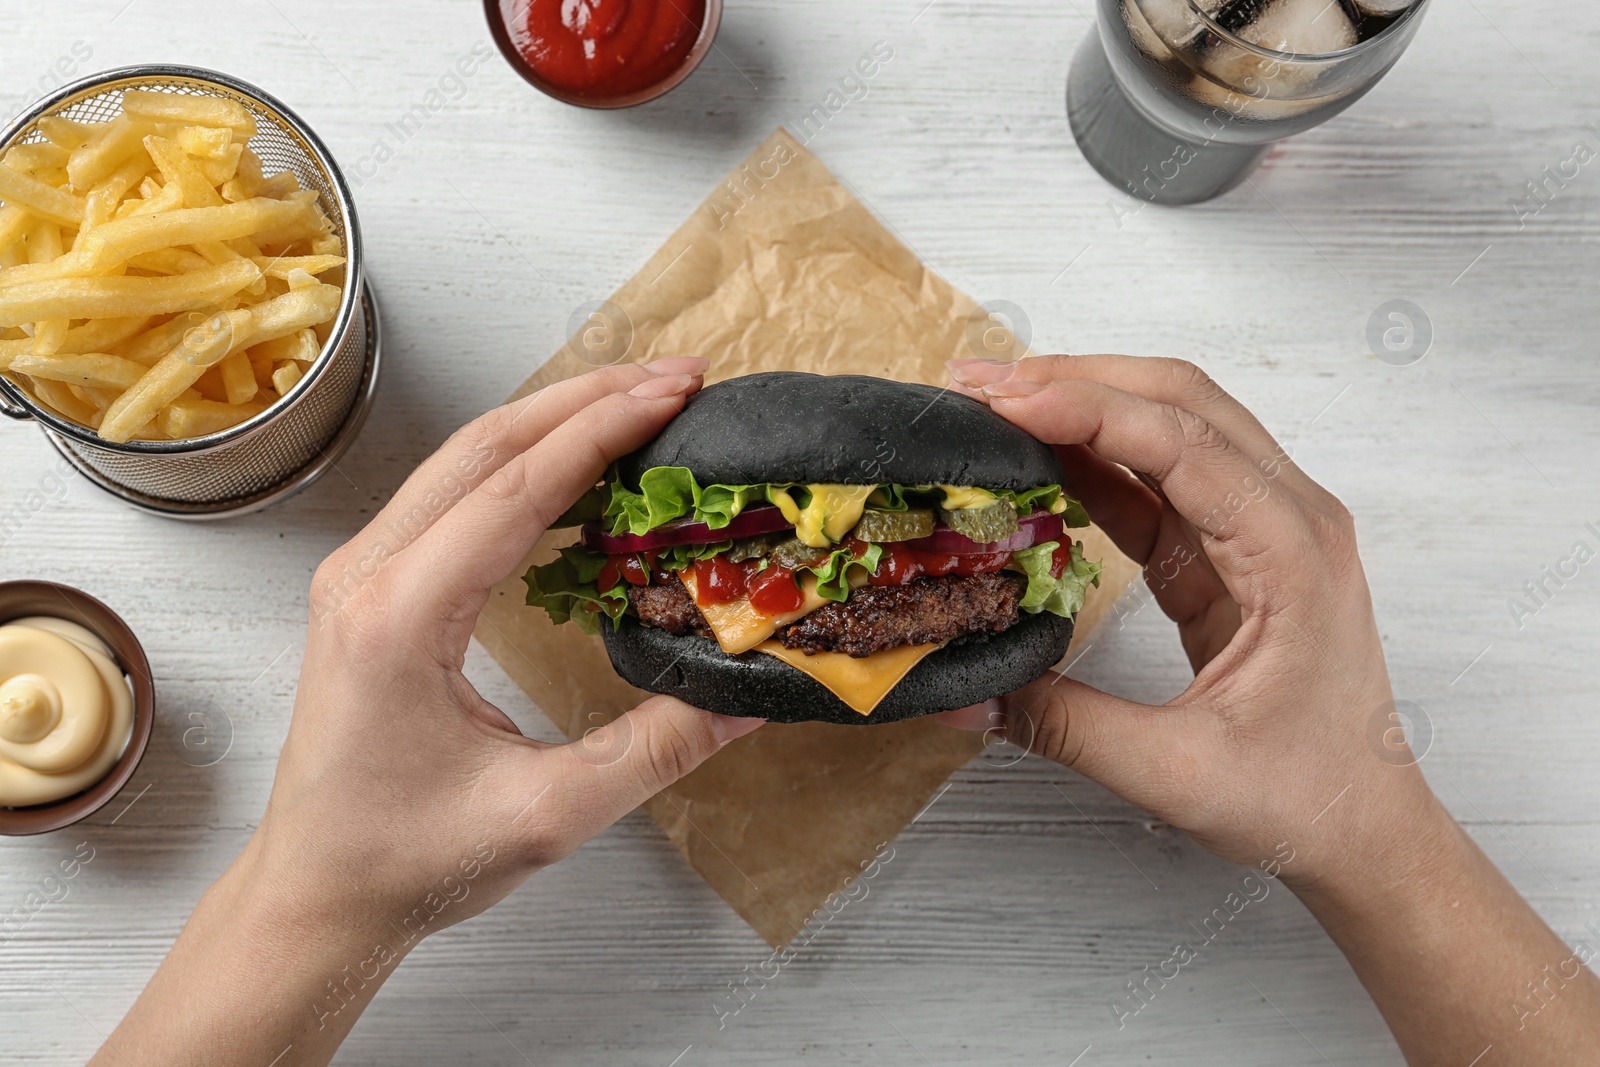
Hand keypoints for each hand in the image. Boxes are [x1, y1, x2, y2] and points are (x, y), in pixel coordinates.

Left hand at [260, 357, 757, 935]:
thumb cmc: (405, 860)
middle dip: (585, 399)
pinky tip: (576, 464)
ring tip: (639, 401)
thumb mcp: (545, 814)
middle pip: (483, 447)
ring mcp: (363, 575)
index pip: (513, 491)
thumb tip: (746, 701)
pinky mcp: (374, 588)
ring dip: (553, 420)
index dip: (601, 432)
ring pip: (464, 460)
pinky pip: (452, 494)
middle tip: (675, 378)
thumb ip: (654, 752)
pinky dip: (522, 461)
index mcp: (398, 618)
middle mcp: (368, 577)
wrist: (318, 893)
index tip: (672, 393)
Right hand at [940, 355, 1599, 1066]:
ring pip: (1170, 424)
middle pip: (1179, 401)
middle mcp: (1288, 516)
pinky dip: (1095, 459)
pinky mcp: (1229, 549)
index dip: (1087, 410)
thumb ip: (1063, 726)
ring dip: (1084, 405)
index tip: (1003, 402)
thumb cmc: (1304, 795)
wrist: (1362, 826)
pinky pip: (1158, 479)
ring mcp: (1261, 525)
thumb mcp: (1174, 771)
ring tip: (993, 407)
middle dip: (1076, 380)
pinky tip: (1036, 459)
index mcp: (1293, 553)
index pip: (1182, 444)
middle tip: (980, 385)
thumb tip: (964, 696)